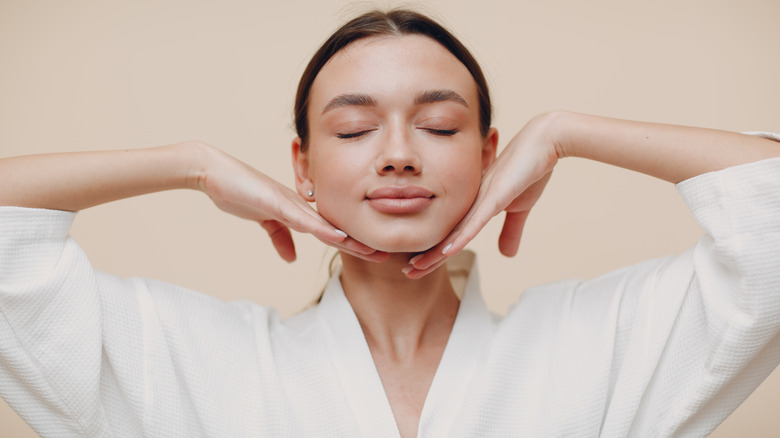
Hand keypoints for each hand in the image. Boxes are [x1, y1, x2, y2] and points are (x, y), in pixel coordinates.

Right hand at [195, 144, 387, 262]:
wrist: (213, 172)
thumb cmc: (239, 191)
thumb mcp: (264, 220)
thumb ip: (280, 237)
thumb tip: (292, 258)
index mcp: (299, 210)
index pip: (331, 230)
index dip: (352, 242)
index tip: (373, 254)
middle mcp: (301, 205)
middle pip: (336, 228)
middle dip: (360, 243)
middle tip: (385, 255)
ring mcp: (290, 202)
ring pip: (326, 225)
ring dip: (349, 240)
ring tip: (372, 251)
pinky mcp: (276, 202)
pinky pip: (303, 219)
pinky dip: (322, 230)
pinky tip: (339, 238)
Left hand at [403, 114, 559, 277]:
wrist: (545, 142)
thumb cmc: (530, 170)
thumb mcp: (520, 208)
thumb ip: (510, 231)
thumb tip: (506, 255)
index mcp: (475, 205)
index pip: (452, 233)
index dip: (436, 252)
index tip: (419, 267)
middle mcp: (471, 202)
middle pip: (445, 235)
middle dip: (426, 255)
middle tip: (407, 272)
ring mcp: (481, 199)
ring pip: (454, 232)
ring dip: (435, 252)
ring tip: (415, 267)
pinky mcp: (495, 197)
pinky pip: (475, 222)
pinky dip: (460, 238)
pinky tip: (446, 252)